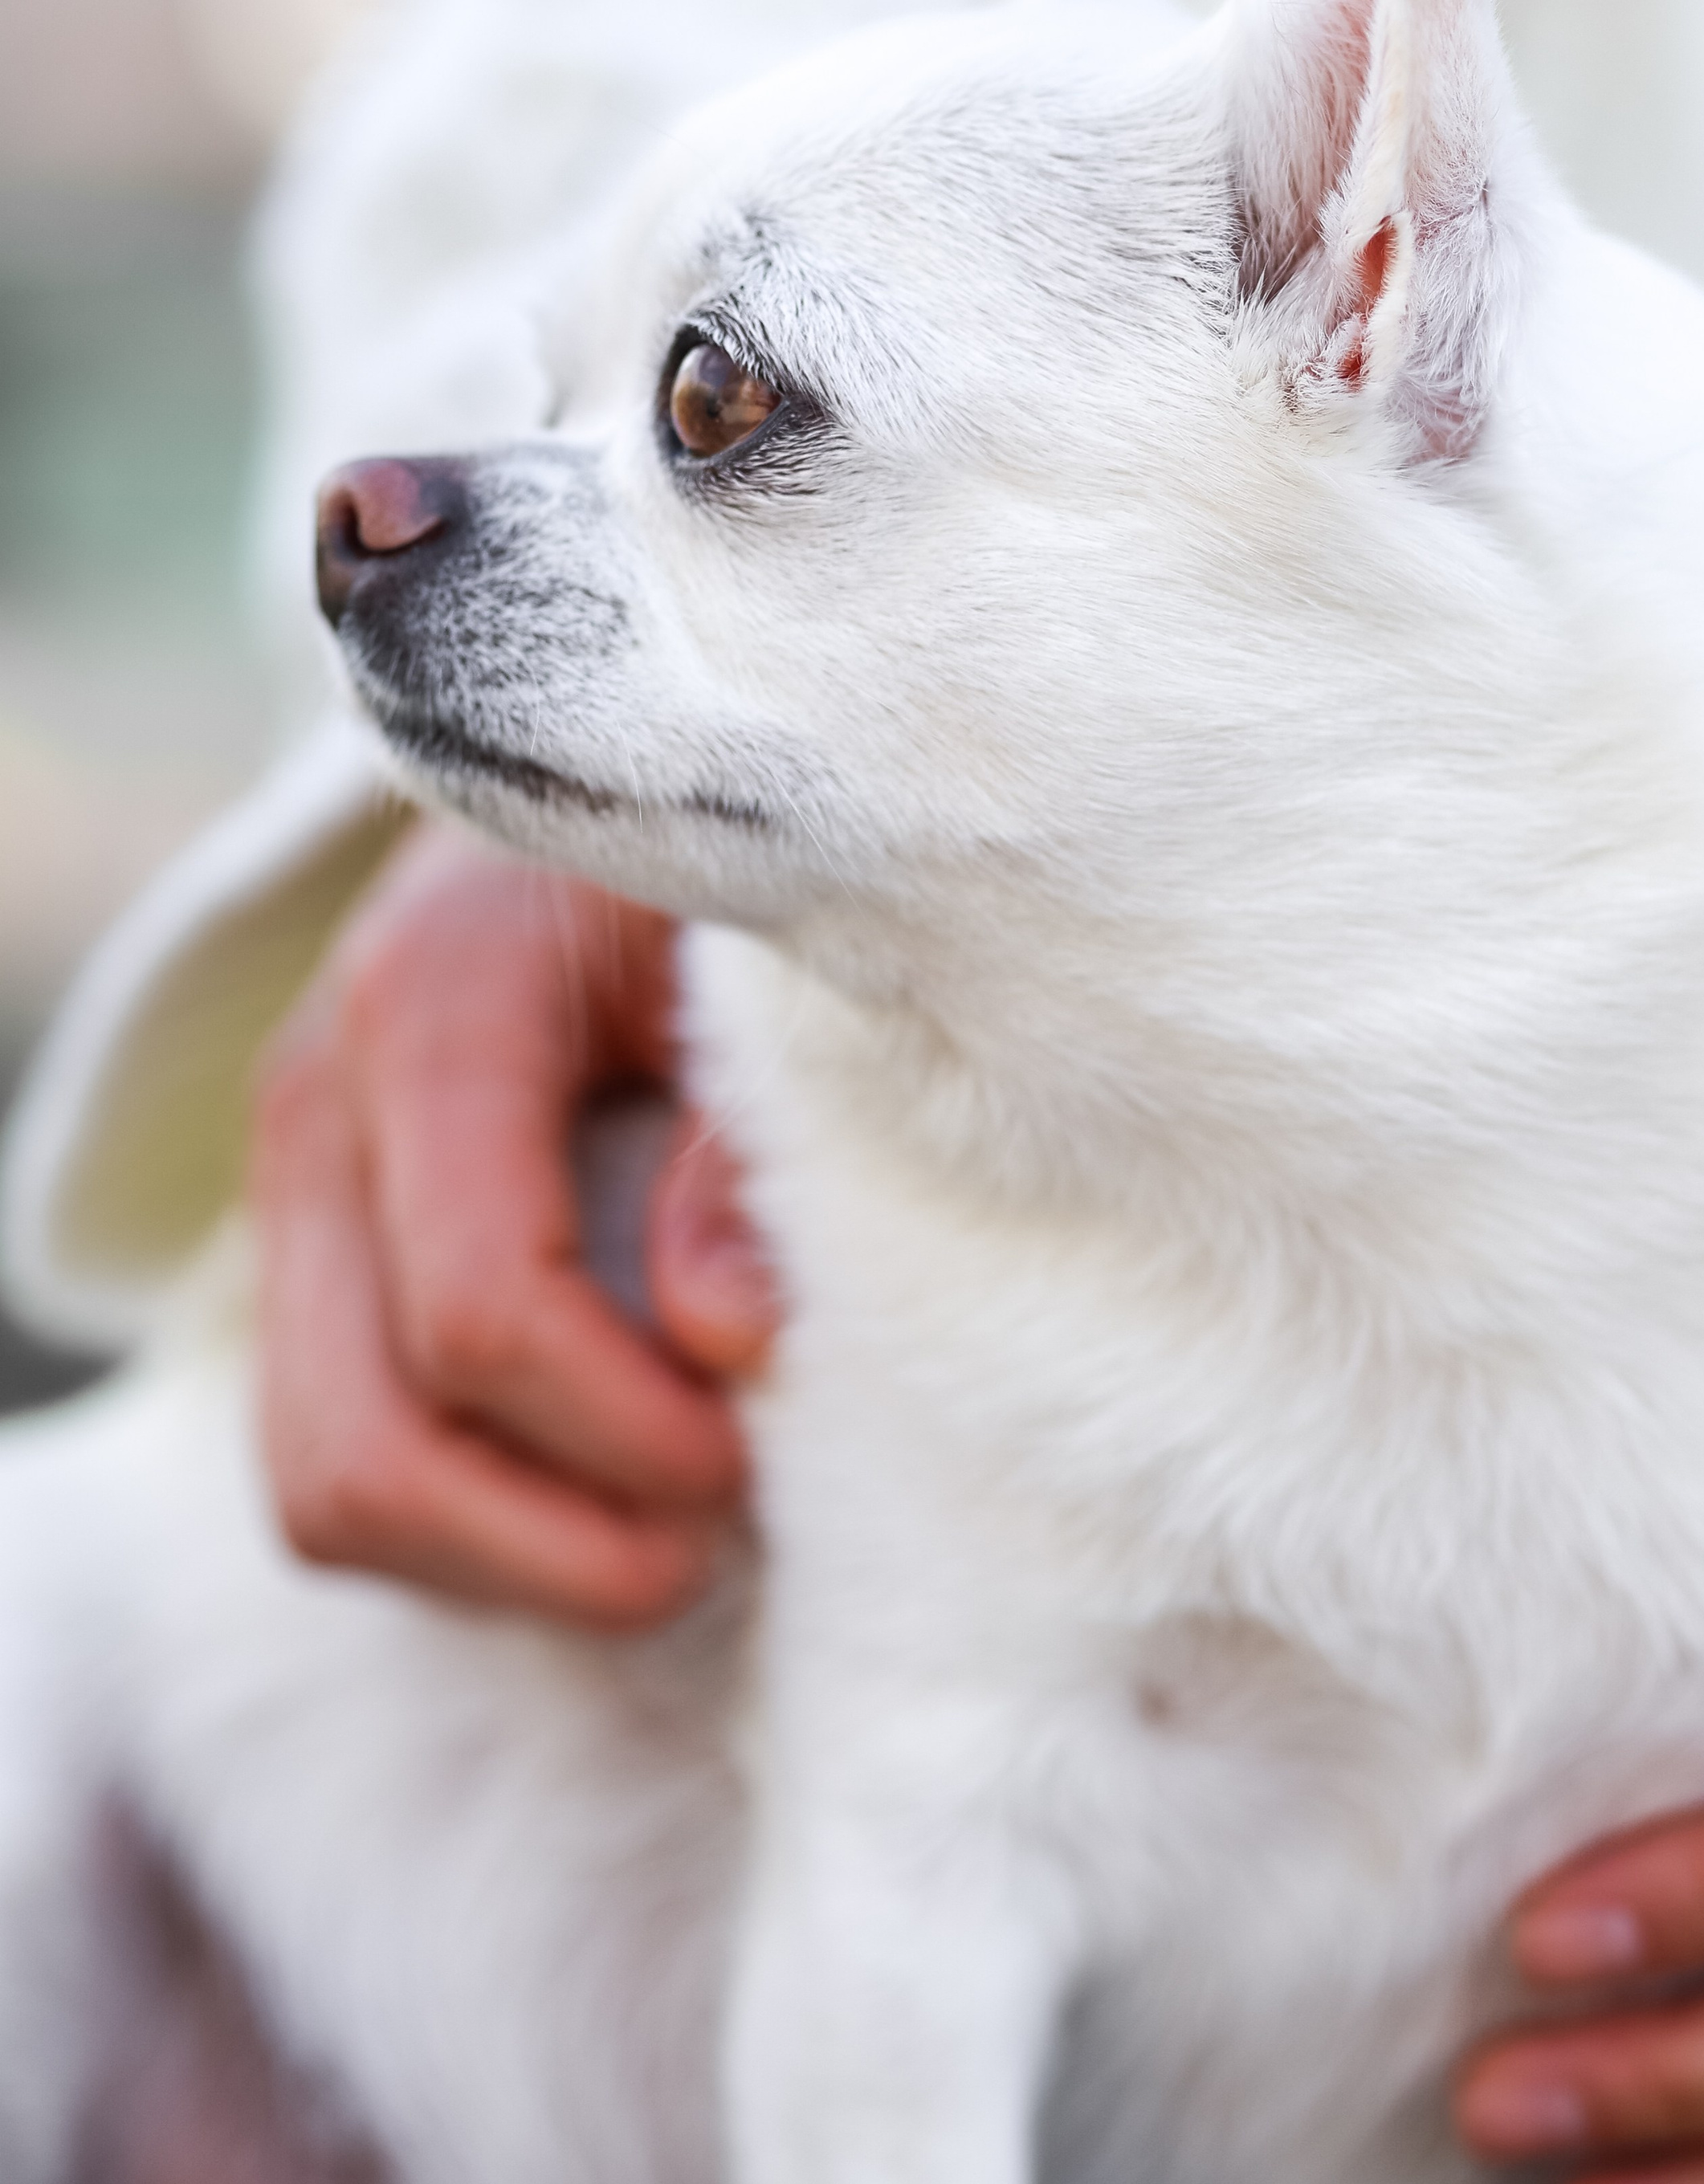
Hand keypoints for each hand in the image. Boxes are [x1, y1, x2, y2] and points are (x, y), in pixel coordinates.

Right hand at [251, 822, 779, 1627]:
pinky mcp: (307, 1250)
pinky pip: (331, 1459)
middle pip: (367, 1447)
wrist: (607, 791)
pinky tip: (603, 1486)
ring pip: (323, 1487)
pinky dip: (468, 1528)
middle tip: (715, 1533)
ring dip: (507, 1562)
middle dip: (555, 1548)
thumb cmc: (707, 879)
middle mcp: (320, 1101)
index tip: (752, 1456)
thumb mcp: (761, 959)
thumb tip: (730, 1335)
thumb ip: (752, 1135)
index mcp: (434, 1003)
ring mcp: (292, 1185)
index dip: (627, 1432)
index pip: (483, 1310)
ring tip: (672, 1531)